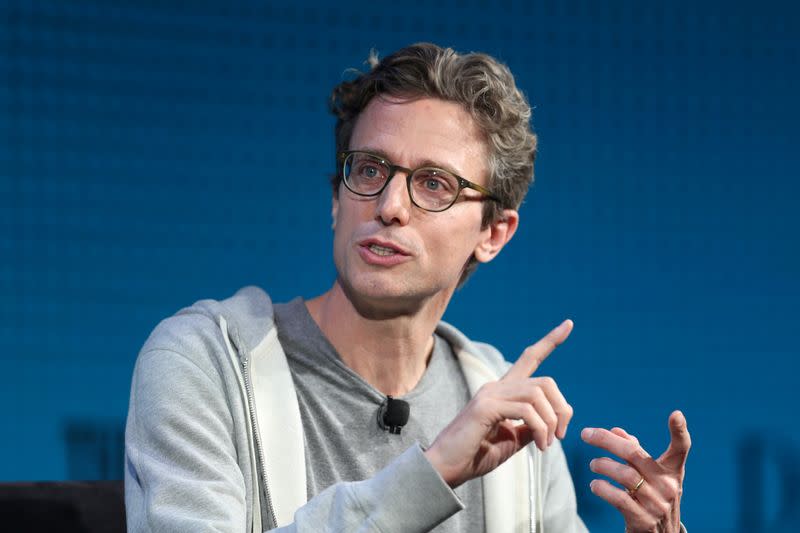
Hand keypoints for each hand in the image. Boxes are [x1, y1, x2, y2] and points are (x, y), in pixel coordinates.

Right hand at [424, 319, 573, 487]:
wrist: (445, 468)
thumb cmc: (474, 456)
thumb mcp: (511, 441)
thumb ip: (528, 428)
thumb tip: (548, 425)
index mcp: (502, 392)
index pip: (529, 358)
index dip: (550, 342)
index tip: (568, 324)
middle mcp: (496, 387)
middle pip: (544, 381)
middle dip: (562, 408)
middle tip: (559, 436)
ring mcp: (490, 394)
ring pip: (538, 394)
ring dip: (550, 422)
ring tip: (545, 444)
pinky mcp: (486, 407)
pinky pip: (527, 411)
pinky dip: (539, 428)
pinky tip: (537, 445)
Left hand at [582, 411, 690, 532]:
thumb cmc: (651, 497)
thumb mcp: (649, 475)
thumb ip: (634, 452)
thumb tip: (615, 430)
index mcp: (672, 471)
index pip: (681, 449)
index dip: (680, 431)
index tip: (676, 414)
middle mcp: (668, 486)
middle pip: (634, 454)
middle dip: (606, 441)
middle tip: (586, 434)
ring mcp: (657, 504)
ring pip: (624, 475)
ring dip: (602, 465)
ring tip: (593, 465)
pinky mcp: (644, 520)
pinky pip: (618, 498)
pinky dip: (602, 488)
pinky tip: (595, 485)